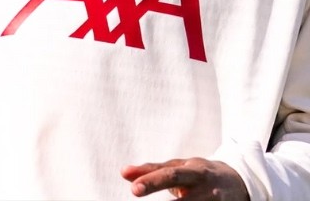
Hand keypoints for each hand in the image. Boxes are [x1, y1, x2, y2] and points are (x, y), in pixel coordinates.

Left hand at [122, 158, 248, 199]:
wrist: (240, 182)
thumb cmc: (198, 174)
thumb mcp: (179, 167)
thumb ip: (151, 170)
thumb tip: (123, 172)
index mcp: (195, 172)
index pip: (171, 175)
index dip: (152, 182)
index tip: (134, 190)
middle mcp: (208, 190)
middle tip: (140, 196)